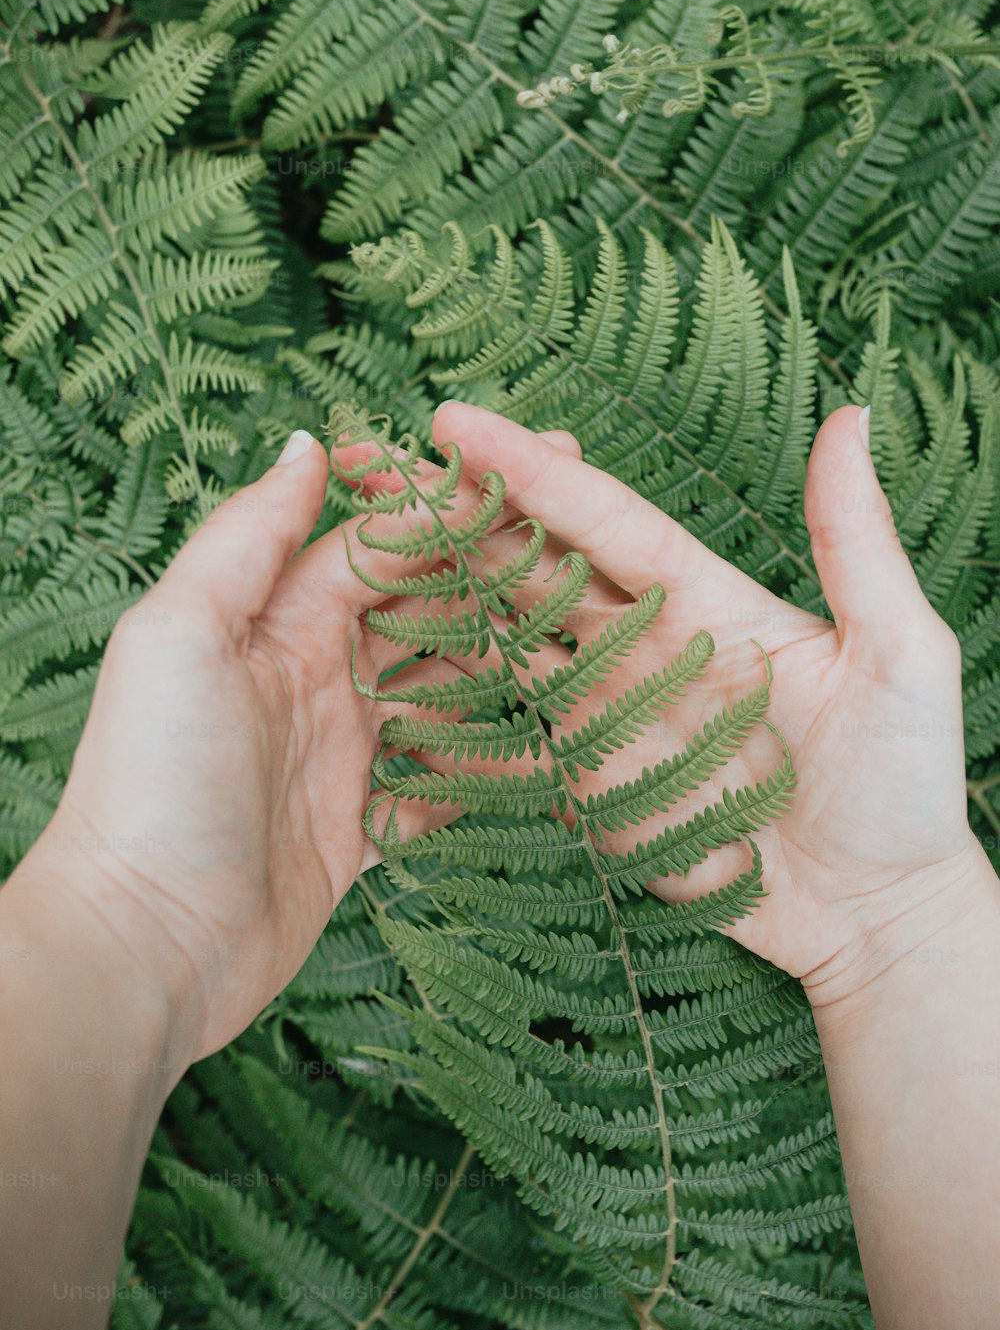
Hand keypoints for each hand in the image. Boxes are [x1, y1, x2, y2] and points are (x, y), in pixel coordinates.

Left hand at [16, 429, 523, 1069]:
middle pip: (422, 616)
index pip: (379, 547)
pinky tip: (545, 756)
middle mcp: (314, 678)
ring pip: (443, 697)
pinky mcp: (358, 828)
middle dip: (493, 586)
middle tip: (585, 564)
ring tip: (588, 655)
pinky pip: (438, 787)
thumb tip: (310, 443)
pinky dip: (483, 772)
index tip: (534, 474)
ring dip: (505, 678)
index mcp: (275, 622)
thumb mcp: (180, 635)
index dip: (451, 512)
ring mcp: (340, 755)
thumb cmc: (154, 779)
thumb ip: (247, 537)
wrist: (145, 943)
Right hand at [422, 400, 982, 1008]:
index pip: (602, 521)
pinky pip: (508, 747)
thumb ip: (857, 543)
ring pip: (504, 645)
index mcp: (705, 600)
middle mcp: (642, 648)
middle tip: (375, 472)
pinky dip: (448, 720)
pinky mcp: (589, 788)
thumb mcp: (901, 653)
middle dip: (456, 519)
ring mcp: (608, 719)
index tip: (454, 424)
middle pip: (532, 569)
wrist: (878, 912)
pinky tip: (385, 694)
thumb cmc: (905, 781)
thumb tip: (852, 417)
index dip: (530, 473)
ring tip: (355, 565)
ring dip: (435, 605)